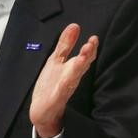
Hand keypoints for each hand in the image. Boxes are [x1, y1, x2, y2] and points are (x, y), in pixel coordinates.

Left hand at [30, 23, 97, 137]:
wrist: (43, 112)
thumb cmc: (51, 85)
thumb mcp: (57, 60)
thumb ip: (66, 44)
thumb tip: (75, 26)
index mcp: (71, 68)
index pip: (83, 57)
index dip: (89, 48)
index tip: (94, 38)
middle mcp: (70, 78)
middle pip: (81, 65)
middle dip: (86, 55)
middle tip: (92, 44)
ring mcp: (63, 89)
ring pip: (73, 77)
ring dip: (78, 67)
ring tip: (83, 57)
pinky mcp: (55, 100)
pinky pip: (60, 93)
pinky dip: (63, 87)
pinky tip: (65, 82)